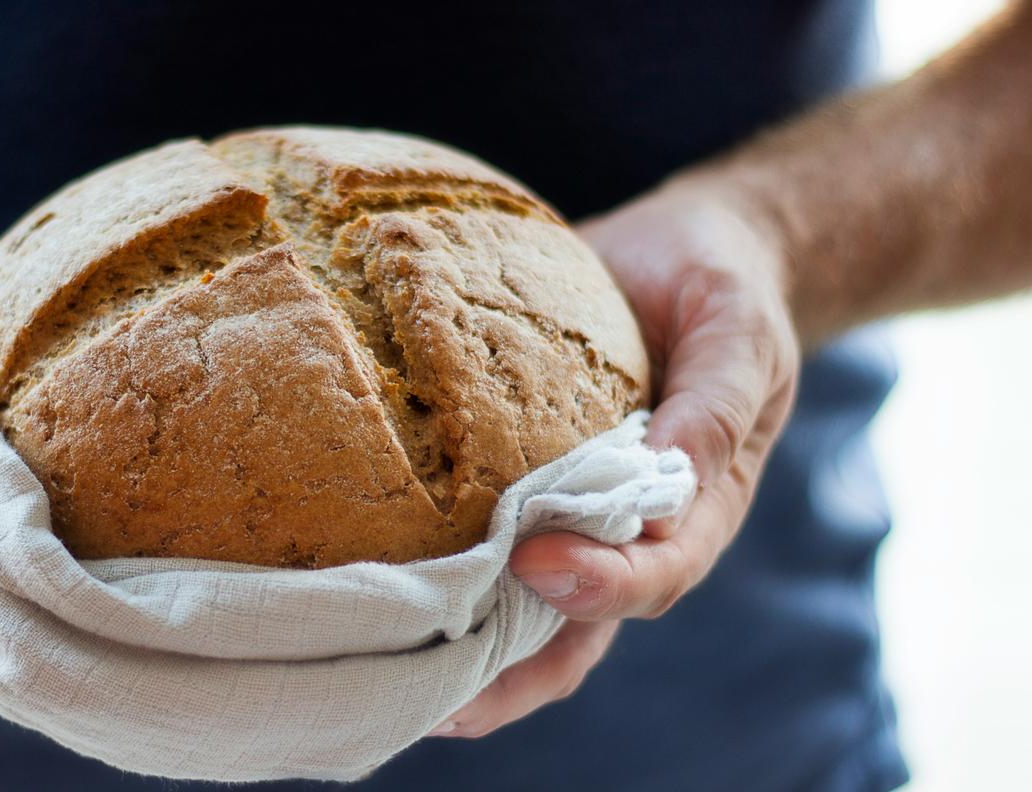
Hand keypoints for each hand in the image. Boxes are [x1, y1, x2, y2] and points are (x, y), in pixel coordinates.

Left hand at [432, 180, 799, 737]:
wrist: (686, 254)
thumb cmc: (721, 290)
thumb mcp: (740, 332)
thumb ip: (716, 401)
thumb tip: (672, 470)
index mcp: (701, 505)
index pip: (657, 571)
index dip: (602, 582)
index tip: (536, 562)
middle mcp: (631, 530)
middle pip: (578, 629)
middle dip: (511, 674)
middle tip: (436, 698)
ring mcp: (573, 515)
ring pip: (520, 611)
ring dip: (462, 654)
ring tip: (383, 676)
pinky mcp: (521, 481)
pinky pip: (480, 543)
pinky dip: (438, 577)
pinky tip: (374, 596)